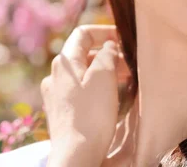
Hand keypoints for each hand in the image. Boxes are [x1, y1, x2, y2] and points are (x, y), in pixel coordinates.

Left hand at [41, 24, 130, 166]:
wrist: (76, 155)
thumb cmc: (91, 115)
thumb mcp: (104, 76)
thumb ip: (107, 54)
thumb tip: (109, 46)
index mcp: (64, 62)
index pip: (83, 33)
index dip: (105, 31)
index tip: (124, 40)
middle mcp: (55, 75)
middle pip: (84, 54)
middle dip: (109, 54)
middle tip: (131, 63)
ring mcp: (56, 94)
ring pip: (84, 74)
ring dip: (105, 72)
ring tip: (126, 81)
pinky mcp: (61, 112)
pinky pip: (81, 91)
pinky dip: (97, 88)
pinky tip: (111, 99)